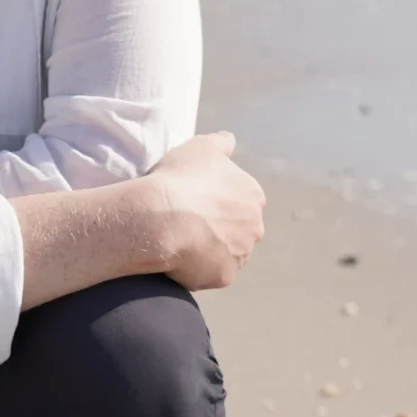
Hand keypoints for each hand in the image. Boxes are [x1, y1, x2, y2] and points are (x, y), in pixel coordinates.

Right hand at [148, 132, 265, 289]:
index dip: (218, 202)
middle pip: (239, 230)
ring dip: (210, 250)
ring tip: (181, 241)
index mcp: (253, 194)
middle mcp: (255, 226)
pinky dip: (198, 269)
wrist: (162, 218)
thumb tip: (229, 140)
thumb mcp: (199, 148)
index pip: (241, 200)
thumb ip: (220, 143)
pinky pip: (212, 274)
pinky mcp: (224, 276)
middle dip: (219, 228)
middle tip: (188, 224)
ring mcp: (242, 254)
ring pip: (227, 253)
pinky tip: (179, 258)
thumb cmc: (179, 179)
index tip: (196, 202)